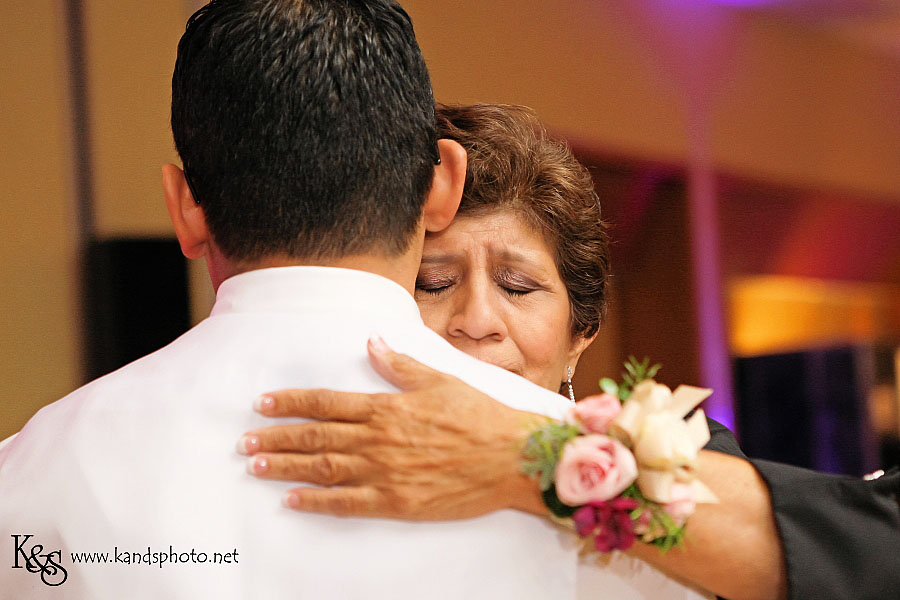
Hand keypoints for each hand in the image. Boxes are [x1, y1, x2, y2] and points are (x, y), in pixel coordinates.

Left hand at [237, 336, 546, 519]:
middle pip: (315, 437)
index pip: (326, 403)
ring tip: (256, 465)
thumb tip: (372, 341)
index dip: (291, 403)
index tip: (264, 403)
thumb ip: (400, 364)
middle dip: (276, 437)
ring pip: (322, 468)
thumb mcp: (439, 379)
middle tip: (245, 440)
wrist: (509, 457)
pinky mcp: (395, 501)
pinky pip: (346, 502)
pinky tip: (292, 499)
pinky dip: (316, 501)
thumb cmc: (478, 416)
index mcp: (386, 406)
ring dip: (285, 466)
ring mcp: (384, 472)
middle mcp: (378, 438)